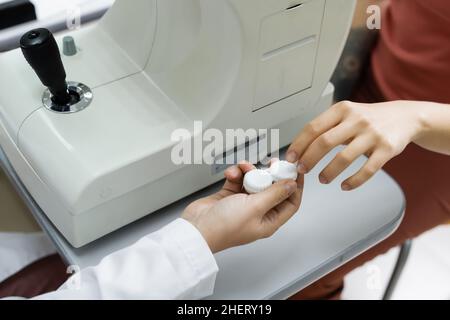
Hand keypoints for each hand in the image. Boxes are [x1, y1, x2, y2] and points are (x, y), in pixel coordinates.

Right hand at [182, 162, 303, 252]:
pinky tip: (231, 174)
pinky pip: (238, 181)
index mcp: (269, 221)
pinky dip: (235, 175)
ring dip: (249, 172)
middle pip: (272, 189)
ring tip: (244, 167)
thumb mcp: (255, 207)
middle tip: (271, 163)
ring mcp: (243, 205)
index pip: (290, 202)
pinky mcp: (229, 197)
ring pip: (254, 182)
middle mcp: (258, 213)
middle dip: (271, 175)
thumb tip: (292, 185)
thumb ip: (275, 194)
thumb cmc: (224, 226)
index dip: (295, 186)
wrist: (196, 228)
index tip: (294, 170)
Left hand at [286, 100, 424, 190]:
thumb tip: (299, 148)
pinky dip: (354, 181)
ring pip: (344, 158)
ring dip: (329, 172)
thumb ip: (326, 127)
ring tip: (322, 179)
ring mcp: (373, 134)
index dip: (299, 144)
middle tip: (302, 170)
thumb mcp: (347, 114)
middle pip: (324, 142)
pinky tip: (345, 186)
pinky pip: (367, 170)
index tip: (290, 158)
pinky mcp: (387, 149)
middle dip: (309, 159)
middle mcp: (356, 120)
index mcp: (342, 110)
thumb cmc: (369, 118)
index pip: (313, 127)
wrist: (405, 117)